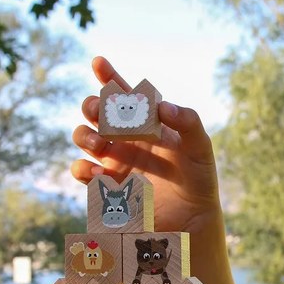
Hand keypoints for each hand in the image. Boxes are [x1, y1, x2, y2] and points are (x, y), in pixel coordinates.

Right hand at [71, 56, 220, 235]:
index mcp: (146, 122)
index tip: (98, 63)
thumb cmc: (199, 179)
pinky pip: (84, 172)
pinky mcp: (105, 186)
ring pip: (85, 138)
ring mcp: (113, 160)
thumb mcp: (200, 148)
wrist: (191, 220)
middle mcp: (126, 137)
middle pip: (97, 112)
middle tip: (98, 111)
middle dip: (92, 106)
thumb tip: (163, 106)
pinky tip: (98, 172)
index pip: (124, 93)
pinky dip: (83, 168)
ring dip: (84, 135)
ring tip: (98, 143)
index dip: (109, 76)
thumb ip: (188, 122)